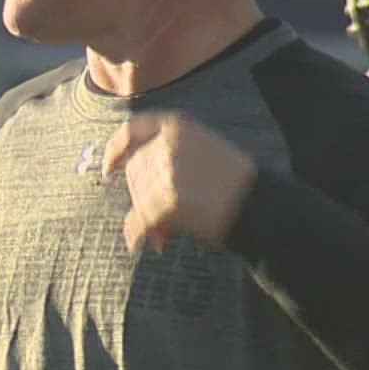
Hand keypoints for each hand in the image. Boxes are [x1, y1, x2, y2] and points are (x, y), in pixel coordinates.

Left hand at [104, 112, 257, 254]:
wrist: (260, 206)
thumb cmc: (235, 185)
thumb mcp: (205, 150)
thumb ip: (169, 155)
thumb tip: (132, 180)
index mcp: (178, 126)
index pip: (133, 130)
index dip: (116, 149)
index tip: (108, 167)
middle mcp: (168, 144)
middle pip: (134, 171)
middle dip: (140, 197)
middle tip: (155, 222)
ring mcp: (166, 171)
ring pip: (137, 198)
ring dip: (146, 219)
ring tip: (163, 235)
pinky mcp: (166, 199)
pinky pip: (140, 220)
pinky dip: (139, 234)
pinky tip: (147, 243)